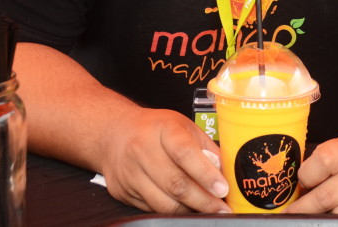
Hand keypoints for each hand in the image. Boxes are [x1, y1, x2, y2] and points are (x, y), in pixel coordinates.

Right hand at [98, 107, 229, 213]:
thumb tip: (223, 171)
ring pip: (164, 202)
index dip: (205, 174)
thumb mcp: (184, 127)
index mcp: (163, 129)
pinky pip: (152, 208)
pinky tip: (186, 207)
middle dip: (203, 201)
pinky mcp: (123, 192)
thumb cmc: (156, 130)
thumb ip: (205, 147)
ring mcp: (130, 173)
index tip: (222, 189)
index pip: (185, 153)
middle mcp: (142, 150)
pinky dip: (173, 211)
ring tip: (208, 210)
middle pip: (175, 183)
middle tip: (221, 208)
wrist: (114, 134)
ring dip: (190, 210)